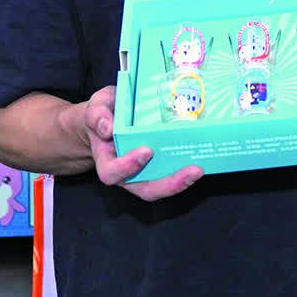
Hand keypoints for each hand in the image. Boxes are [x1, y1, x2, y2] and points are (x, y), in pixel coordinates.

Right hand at [79, 85, 201, 200]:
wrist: (109, 120)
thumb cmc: (104, 114)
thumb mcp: (97, 107)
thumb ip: (97, 114)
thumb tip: (107, 128)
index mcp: (106, 159)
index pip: (111, 172)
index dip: (127, 167)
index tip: (146, 150)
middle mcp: (125, 172)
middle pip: (144, 189)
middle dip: (168, 184)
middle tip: (191, 170)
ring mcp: (143, 172)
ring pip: (159, 187)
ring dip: (180, 182)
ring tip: (199, 169)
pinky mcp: (157, 167)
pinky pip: (169, 175)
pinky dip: (184, 172)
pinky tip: (200, 160)